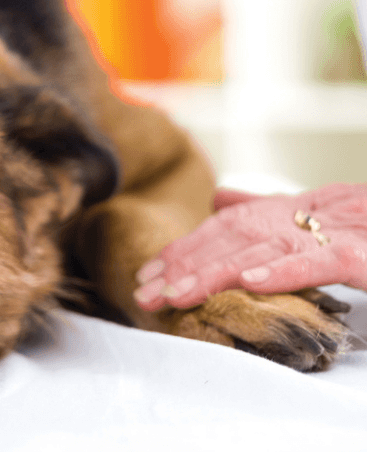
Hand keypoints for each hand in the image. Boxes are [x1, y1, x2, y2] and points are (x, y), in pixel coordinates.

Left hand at [133, 184, 366, 310]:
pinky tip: (248, 283)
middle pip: (239, 234)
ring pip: (269, 247)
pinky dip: (283, 270)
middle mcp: (320, 211)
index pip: (232, 226)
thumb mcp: (328, 223)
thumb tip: (221, 199)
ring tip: (178, 293)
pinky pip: (323, 260)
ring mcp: (347, 229)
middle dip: (186, 263)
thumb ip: (275, 212)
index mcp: (307, 207)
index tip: (149, 275)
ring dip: (216, 271)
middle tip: (146, 290)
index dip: (186, 248)